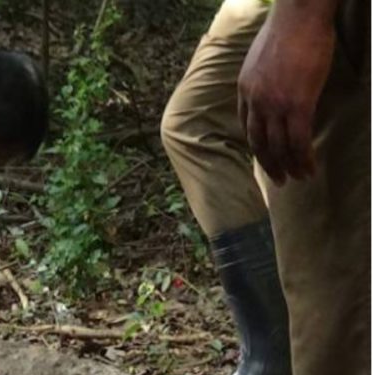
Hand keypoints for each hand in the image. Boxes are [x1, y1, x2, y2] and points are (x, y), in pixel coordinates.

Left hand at [238, 5, 335, 185]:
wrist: (299, 16)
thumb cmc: (287, 32)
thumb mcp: (262, 59)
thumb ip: (263, 79)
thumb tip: (274, 90)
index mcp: (244, 90)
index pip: (246, 126)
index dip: (256, 144)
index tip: (265, 155)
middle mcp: (255, 101)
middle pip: (258, 142)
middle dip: (268, 164)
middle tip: (278, 179)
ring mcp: (275, 104)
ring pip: (279, 145)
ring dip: (289, 166)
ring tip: (298, 178)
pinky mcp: (298, 104)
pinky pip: (298, 140)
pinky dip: (303, 157)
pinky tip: (309, 168)